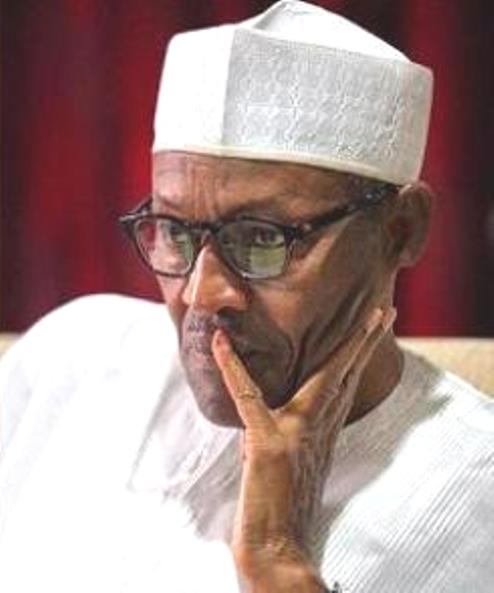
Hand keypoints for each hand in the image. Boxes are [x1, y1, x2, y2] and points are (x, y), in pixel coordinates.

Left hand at [211, 306, 395, 590]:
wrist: (278, 550)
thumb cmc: (284, 509)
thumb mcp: (300, 465)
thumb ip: (302, 438)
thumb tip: (292, 422)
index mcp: (323, 434)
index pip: (345, 386)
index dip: (358, 358)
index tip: (374, 331)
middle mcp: (318, 429)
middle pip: (347, 377)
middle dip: (366, 343)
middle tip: (385, 312)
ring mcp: (295, 434)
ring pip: (323, 379)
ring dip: (342, 345)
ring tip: (362, 317)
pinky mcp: (267, 444)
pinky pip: (247, 396)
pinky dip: (231, 366)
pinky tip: (220, 342)